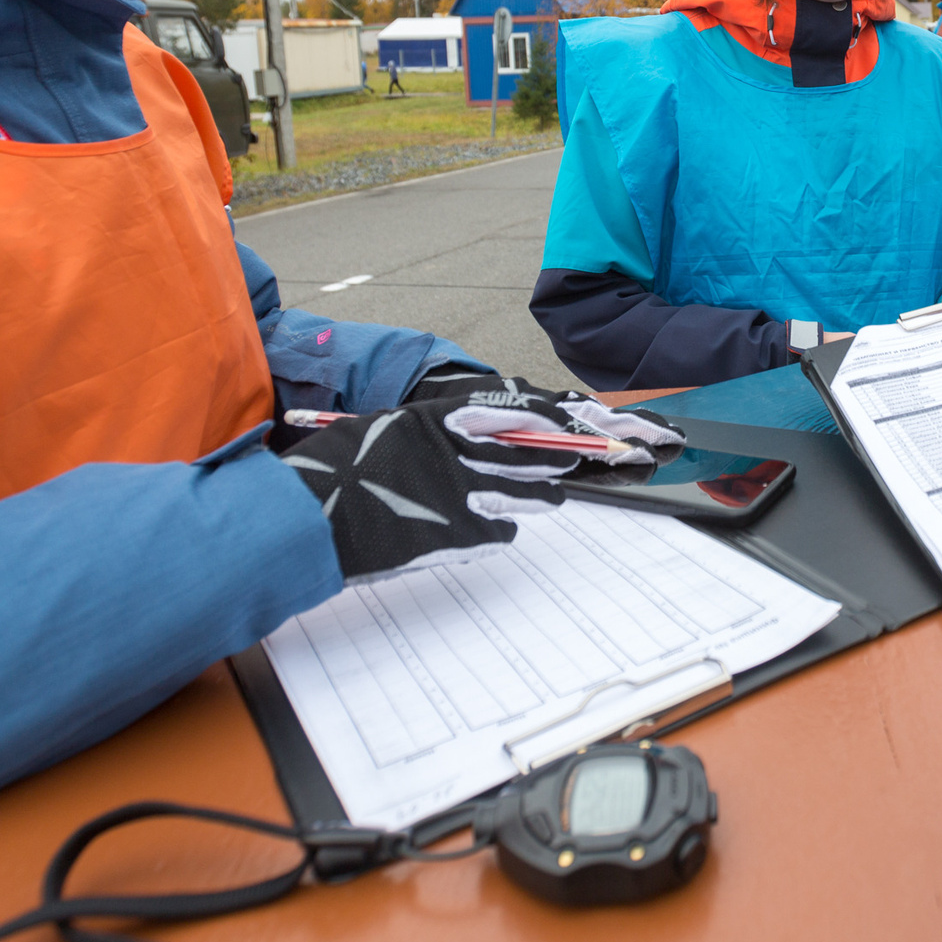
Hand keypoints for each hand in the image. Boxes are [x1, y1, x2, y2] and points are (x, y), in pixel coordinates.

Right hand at [280, 384, 684, 579]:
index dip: (577, 417)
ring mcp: (462, 491)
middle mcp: (461, 448)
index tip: (616, 422)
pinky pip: (499, 531)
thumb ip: (446, 430)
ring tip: (556, 492)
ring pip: (532, 490)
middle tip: (634, 455)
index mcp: (445, 414)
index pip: (529, 410)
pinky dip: (496, 530)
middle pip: (546, 448)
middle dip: (591, 452)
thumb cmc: (344, 469)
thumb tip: (492, 433)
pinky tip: (487, 529)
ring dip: (545, 491)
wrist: (308, 513)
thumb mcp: (397, 431)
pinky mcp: (456, 532)